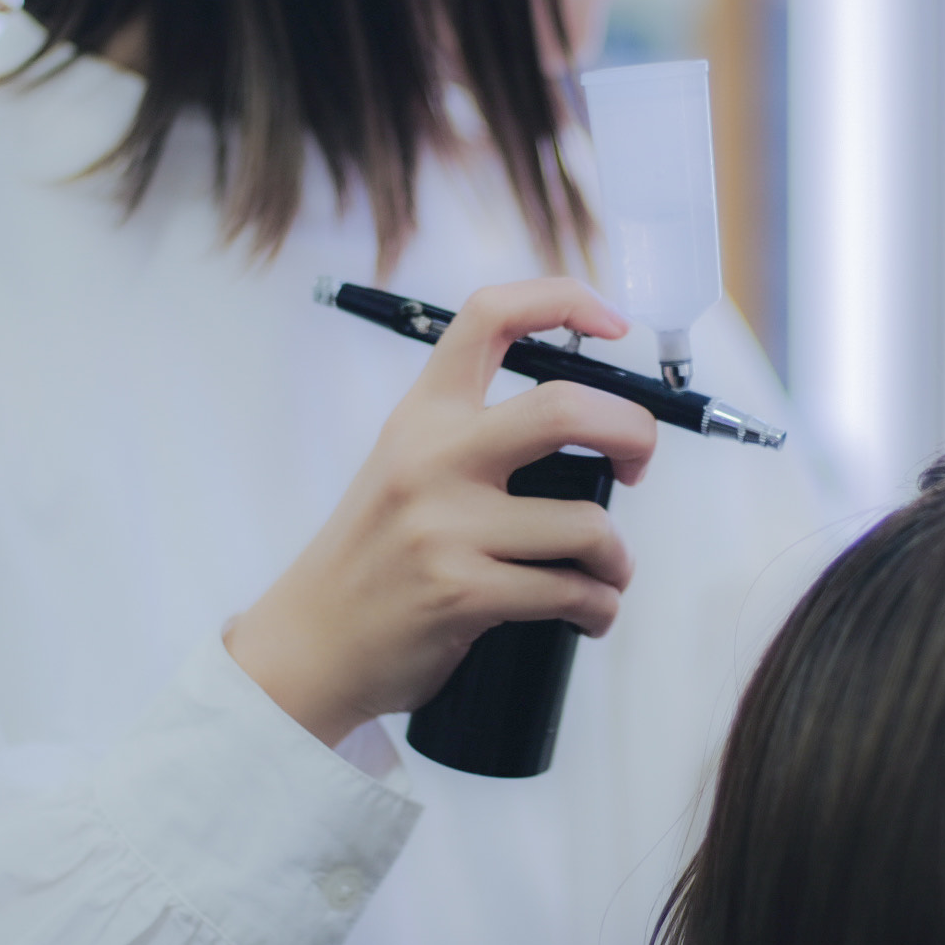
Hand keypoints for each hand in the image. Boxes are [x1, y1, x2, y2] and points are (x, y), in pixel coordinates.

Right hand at [226, 279, 658, 745]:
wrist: (307, 645)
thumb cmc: (373, 559)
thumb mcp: (404, 467)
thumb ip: (472, 437)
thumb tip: (591, 430)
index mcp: (423, 414)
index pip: (490, 315)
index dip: (564, 300)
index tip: (614, 325)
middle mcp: (433, 457)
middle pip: (566, 408)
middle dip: (635, 433)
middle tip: (637, 464)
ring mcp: (446, 525)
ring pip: (587, 524)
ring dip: (618, 560)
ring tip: (607, 575)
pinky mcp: (461, 592)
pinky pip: (571, 592)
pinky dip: (599, 609)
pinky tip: (588, 615)